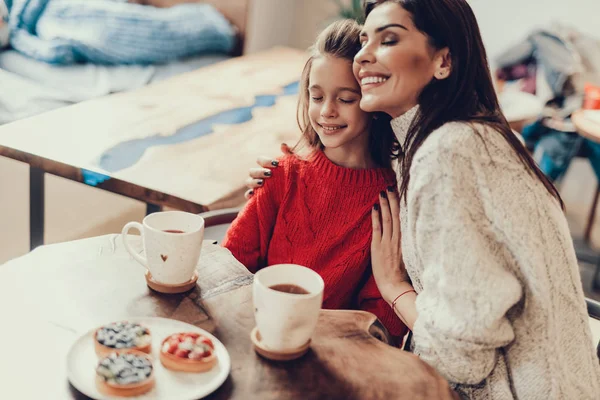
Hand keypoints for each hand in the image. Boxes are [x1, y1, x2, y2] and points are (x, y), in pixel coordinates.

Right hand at [245, 143, 292, 198]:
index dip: (266, 161)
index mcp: (266, 167)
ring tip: (262, 183)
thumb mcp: (294, 167)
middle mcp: (259, 176)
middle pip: (252, 171)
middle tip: (269, 174)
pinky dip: (249, 194)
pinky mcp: (256, 198)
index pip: (260, 160)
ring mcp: (256, 187)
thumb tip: (283, 145)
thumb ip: (289, 155)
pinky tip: (253, 194)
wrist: (296, 196)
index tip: (276, 163)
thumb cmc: (293, 179)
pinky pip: (248, 196)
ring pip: (248, 182)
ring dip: (254, 182)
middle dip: (259, 171)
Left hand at [371, 186, 409, 302]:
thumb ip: (410, 242)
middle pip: (397, 215)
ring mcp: (388, 243)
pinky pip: (377, 229)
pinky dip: (376, 217)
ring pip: (388, 219)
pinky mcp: (378, 247)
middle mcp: (399, 239)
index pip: (406, 219)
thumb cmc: (404, 274)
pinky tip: (375, 207)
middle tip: (392, 186)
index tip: (403, 192)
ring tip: (383, 192)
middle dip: (394, 200)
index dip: (404, 205)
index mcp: (408, 241)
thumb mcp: (411, 255)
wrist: (395, 286)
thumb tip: (410, 231)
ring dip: (385, 205)